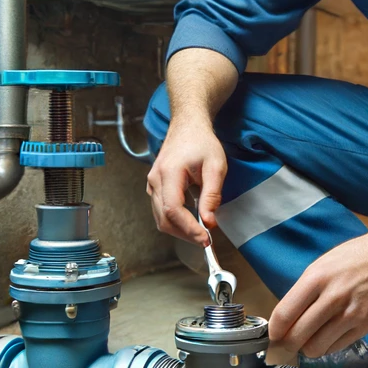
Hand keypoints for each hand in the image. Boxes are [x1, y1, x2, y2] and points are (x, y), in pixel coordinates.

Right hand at [146, 117, 226, 244]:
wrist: (188, 126)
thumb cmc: (202, 143)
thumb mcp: (216, 166)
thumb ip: (212, 194)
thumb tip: (209, 221)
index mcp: (169, 173)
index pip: (173, 209)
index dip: (188, 228)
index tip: (205, 238)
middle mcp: (155, 180)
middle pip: (164, 218)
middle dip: (185, 234)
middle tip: (206, 240)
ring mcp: (152, 184)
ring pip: (160, 218)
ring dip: (180, 229)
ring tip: (201, 232)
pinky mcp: (155, 187)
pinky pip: (161, 210)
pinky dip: (175, 221)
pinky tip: (192, 220)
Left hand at [268, 232, 367, 356]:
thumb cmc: (356, 258)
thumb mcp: (322, 265)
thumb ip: (303, 291)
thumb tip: (286, 319)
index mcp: (317, 278)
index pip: (284, 314)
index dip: (274, 331)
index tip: (272, 336)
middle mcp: (333, 297)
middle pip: (297, 336)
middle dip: (287, 345)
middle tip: (286, 345)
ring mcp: (351, 314)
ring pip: (316, 348)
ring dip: (308, 348)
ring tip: (310, 339)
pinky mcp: (365, 326)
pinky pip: (337, 347)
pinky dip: (328, 346)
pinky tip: (328, 336)